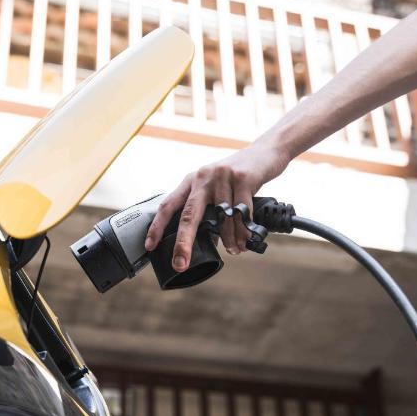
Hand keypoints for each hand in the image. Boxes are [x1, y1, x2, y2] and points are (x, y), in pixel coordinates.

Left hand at [144, 139, 288, 271]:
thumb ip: (208, 210)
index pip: (168, 205)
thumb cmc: (238, 175)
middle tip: (180, 263)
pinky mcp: (243, 178)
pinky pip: (241, 212)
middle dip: (183, 242)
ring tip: (233, 251)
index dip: (157, 226)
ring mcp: (222, 177)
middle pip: (189, 215)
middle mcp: (203, 178)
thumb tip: (206, 241)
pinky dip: (243, 231)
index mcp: (191, 181)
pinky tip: (244, 241)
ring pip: (221, 218)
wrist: (266, 152)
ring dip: (228, 240)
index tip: (150, 246)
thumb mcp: (217, 189)